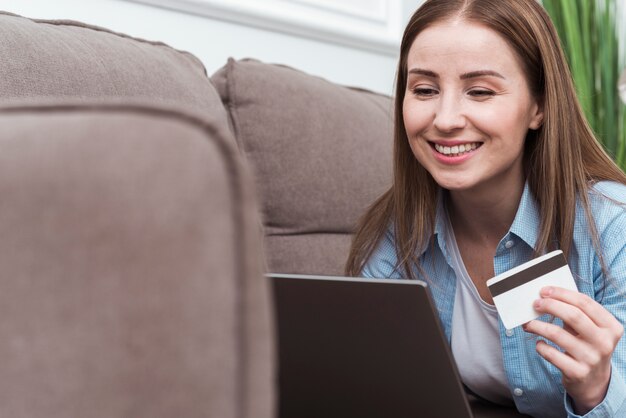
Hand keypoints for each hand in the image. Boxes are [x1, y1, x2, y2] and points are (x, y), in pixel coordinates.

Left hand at [523, 286, 623, 414]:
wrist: (594, 382)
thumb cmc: (587, 346)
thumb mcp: (590, 329)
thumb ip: (575, 312)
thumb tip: (546, 296)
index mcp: (611, 327)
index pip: (585, 303)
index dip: (562, 293)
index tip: (544, 291)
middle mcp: (604, 342)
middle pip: (573, 315)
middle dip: (550, 306)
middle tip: (535, 304)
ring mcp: (591, 359)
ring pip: (558, 334)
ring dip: (538, 326)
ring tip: (528, 324)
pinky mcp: (577, 372)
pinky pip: (551, 354)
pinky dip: (540, 346)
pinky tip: (539, 344)